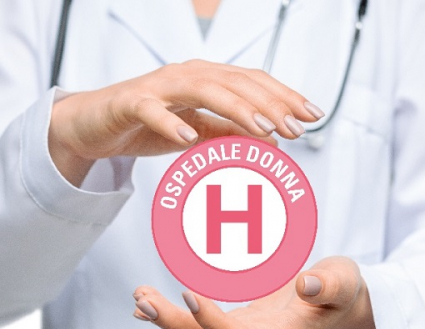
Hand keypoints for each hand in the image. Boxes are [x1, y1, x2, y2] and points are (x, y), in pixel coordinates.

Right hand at [49, 59, 324, 185]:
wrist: (97, 123)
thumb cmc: (147, 123)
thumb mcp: (197, 132)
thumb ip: (228, 133)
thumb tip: (269, 141)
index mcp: (206, 79)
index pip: (253, 82)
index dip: (284, 96)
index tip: (312, 115)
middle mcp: (187, 76)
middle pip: (236, 82)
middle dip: (271, 104)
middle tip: (297, 127)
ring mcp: (159, 87)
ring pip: (203, 89)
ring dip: (236, 108)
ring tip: (263, 129)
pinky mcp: (131, 102)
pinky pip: (152, 110)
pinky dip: (170, 121)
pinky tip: (189, 137)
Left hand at [132, 257, 376, 328]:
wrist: (340, 301)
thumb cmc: (343, 291)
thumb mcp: (345, 282)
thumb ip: (329, 286)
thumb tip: (303, 284)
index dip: (213, 322)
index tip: (189, 293)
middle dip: (175, 325)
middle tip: (143, 301)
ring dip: (168, 320)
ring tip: (139, 299)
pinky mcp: (240, 319)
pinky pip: (200, 323)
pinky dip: (174, 316)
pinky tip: (147, 308)